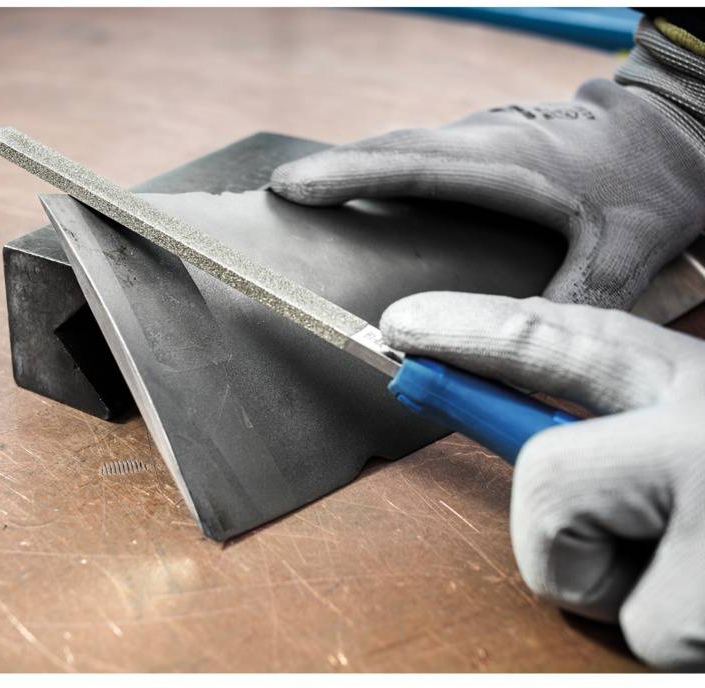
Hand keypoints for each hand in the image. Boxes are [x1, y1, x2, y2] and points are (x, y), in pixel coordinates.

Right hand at [270, 18, 704, 309]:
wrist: (672, 125)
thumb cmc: (648, 180)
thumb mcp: (623, 251)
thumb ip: (573, 305)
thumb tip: (520, 357)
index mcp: (504, 164)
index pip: (408, 166)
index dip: (345, 175)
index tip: (290, 185)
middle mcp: (483, 141)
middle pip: (389, 149)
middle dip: (329, 169)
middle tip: (278, 191)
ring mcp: (481, 135)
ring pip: (400, 146)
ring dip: (351, 165)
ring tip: (305, 190)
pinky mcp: (483, 141)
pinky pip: (416, 152)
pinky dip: (379, 167)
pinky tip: (364, 189)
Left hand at [380, 291, 704, 669]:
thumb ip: (644, 436)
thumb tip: (544, 457)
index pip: (561, 339)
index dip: (472, 329)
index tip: (400, 329)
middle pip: (547, 482)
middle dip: (565, 541)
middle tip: (648, 553)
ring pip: (611, 594)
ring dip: (665, 614)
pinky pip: (663, 640)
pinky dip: (696, 645)